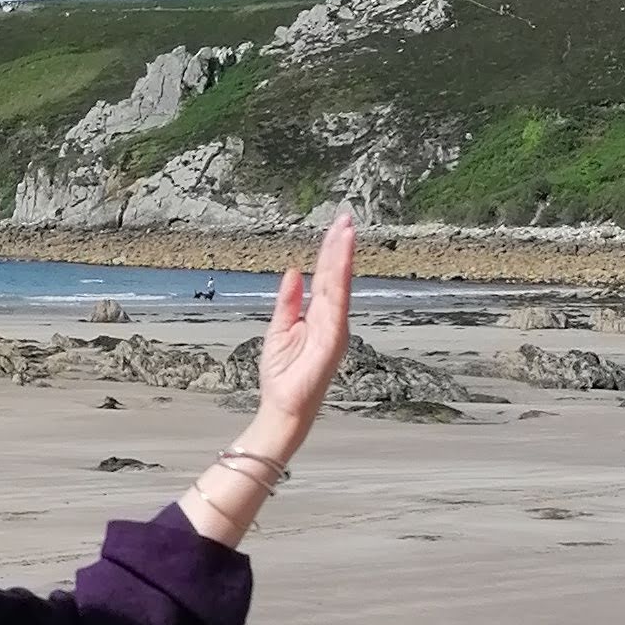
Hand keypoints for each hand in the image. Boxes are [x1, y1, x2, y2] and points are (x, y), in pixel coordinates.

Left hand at [249, 211, 356, 460]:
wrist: (283, 407)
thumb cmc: (283, 376)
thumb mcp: (279, 329)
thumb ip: (287, 302)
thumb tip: (292, 274)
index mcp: (318, 317)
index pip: (325, 278)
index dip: (329, 252)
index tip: (336, 228)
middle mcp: (331, 319)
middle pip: (334, 275)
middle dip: (339, 246)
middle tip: (345, 217)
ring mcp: (334, 327)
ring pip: (338, 284)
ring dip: (342, 256)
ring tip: (345, 229)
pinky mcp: (333, 337)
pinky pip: (336, 302)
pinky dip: (339, 279)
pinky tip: (340, 259)